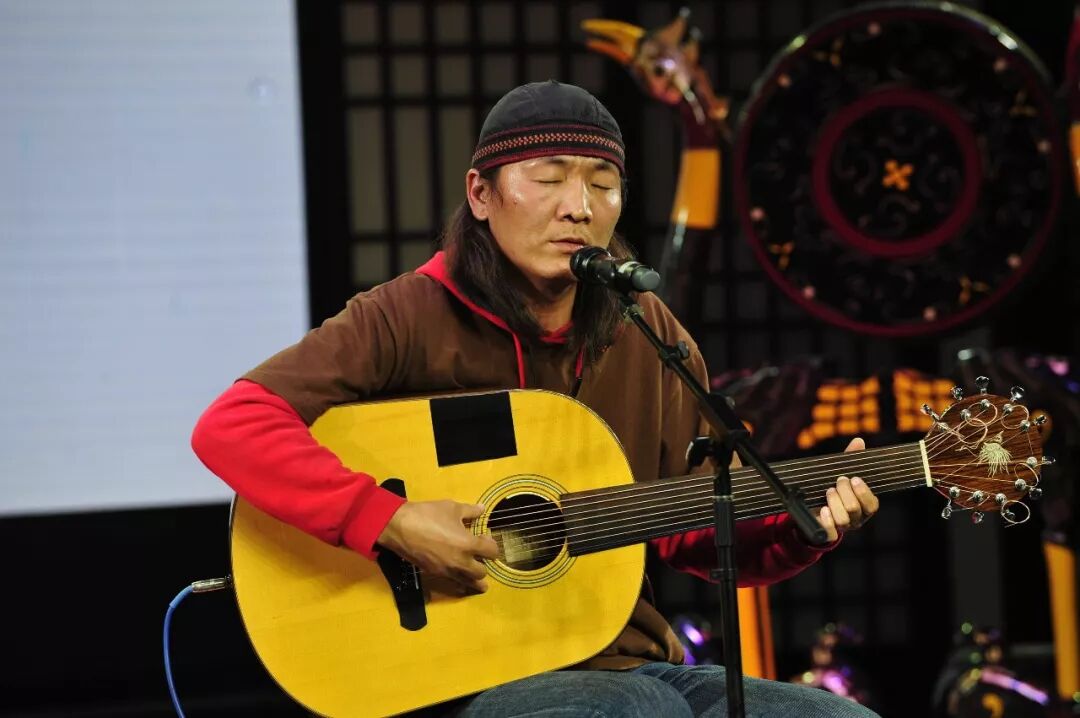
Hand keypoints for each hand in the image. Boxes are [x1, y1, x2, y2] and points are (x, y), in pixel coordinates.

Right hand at [376, 500, 499, 593]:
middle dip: (484, 564)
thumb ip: (470, 511)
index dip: (491, 544)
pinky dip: (460, 581)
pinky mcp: (435, 574)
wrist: (400, 527)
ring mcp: (448, 570)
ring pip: (469, 583)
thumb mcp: (452, 508)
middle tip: (479, 555)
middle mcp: (461, 562)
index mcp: (468, 544)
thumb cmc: (428, 515)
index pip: (491, 551)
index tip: (485, 538)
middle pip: (482, 572)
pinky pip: (453, 582)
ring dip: (475, 579)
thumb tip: (482, 509)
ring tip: (476, 574)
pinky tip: (460, 576)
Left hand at [818, 437, 879, 542]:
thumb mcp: (840, 472)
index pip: (872, 504)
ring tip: (828, 492)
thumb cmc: (832, 487)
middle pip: (854, 508)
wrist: (810, 507)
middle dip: (845, 492)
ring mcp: (842, 528)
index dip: (863, 491)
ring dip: (834, 502)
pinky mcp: (828, 534)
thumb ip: (850, 460)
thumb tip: (859, 441)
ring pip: (843, 519)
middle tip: (837, 481)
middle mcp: (856, 519)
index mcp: (864, 506)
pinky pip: (831, 533)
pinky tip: (823, 509)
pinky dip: (827, 520)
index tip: (853, 478)